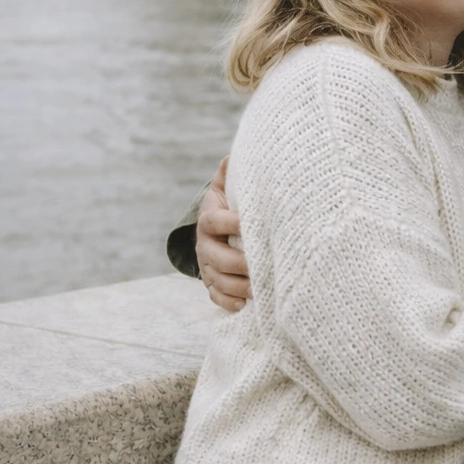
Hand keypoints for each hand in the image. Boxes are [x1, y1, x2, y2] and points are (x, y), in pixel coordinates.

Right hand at [196, 157, 250, 312]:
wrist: (219, 225)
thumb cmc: (233, 203)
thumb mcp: (229, 186)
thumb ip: (229, 173)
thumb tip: (232, 157)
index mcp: (209, 218)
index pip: (214, 221)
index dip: (230, 223)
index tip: (249, 224)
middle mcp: (205, 244)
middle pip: (216, 256)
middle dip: (237, 263)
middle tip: (258, 267)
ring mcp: (207, 265)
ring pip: (217, 279)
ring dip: (237, 286)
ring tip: (258, 291)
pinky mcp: (212, 282)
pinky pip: (216, 296)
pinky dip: (228, 302)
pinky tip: (245, 306)